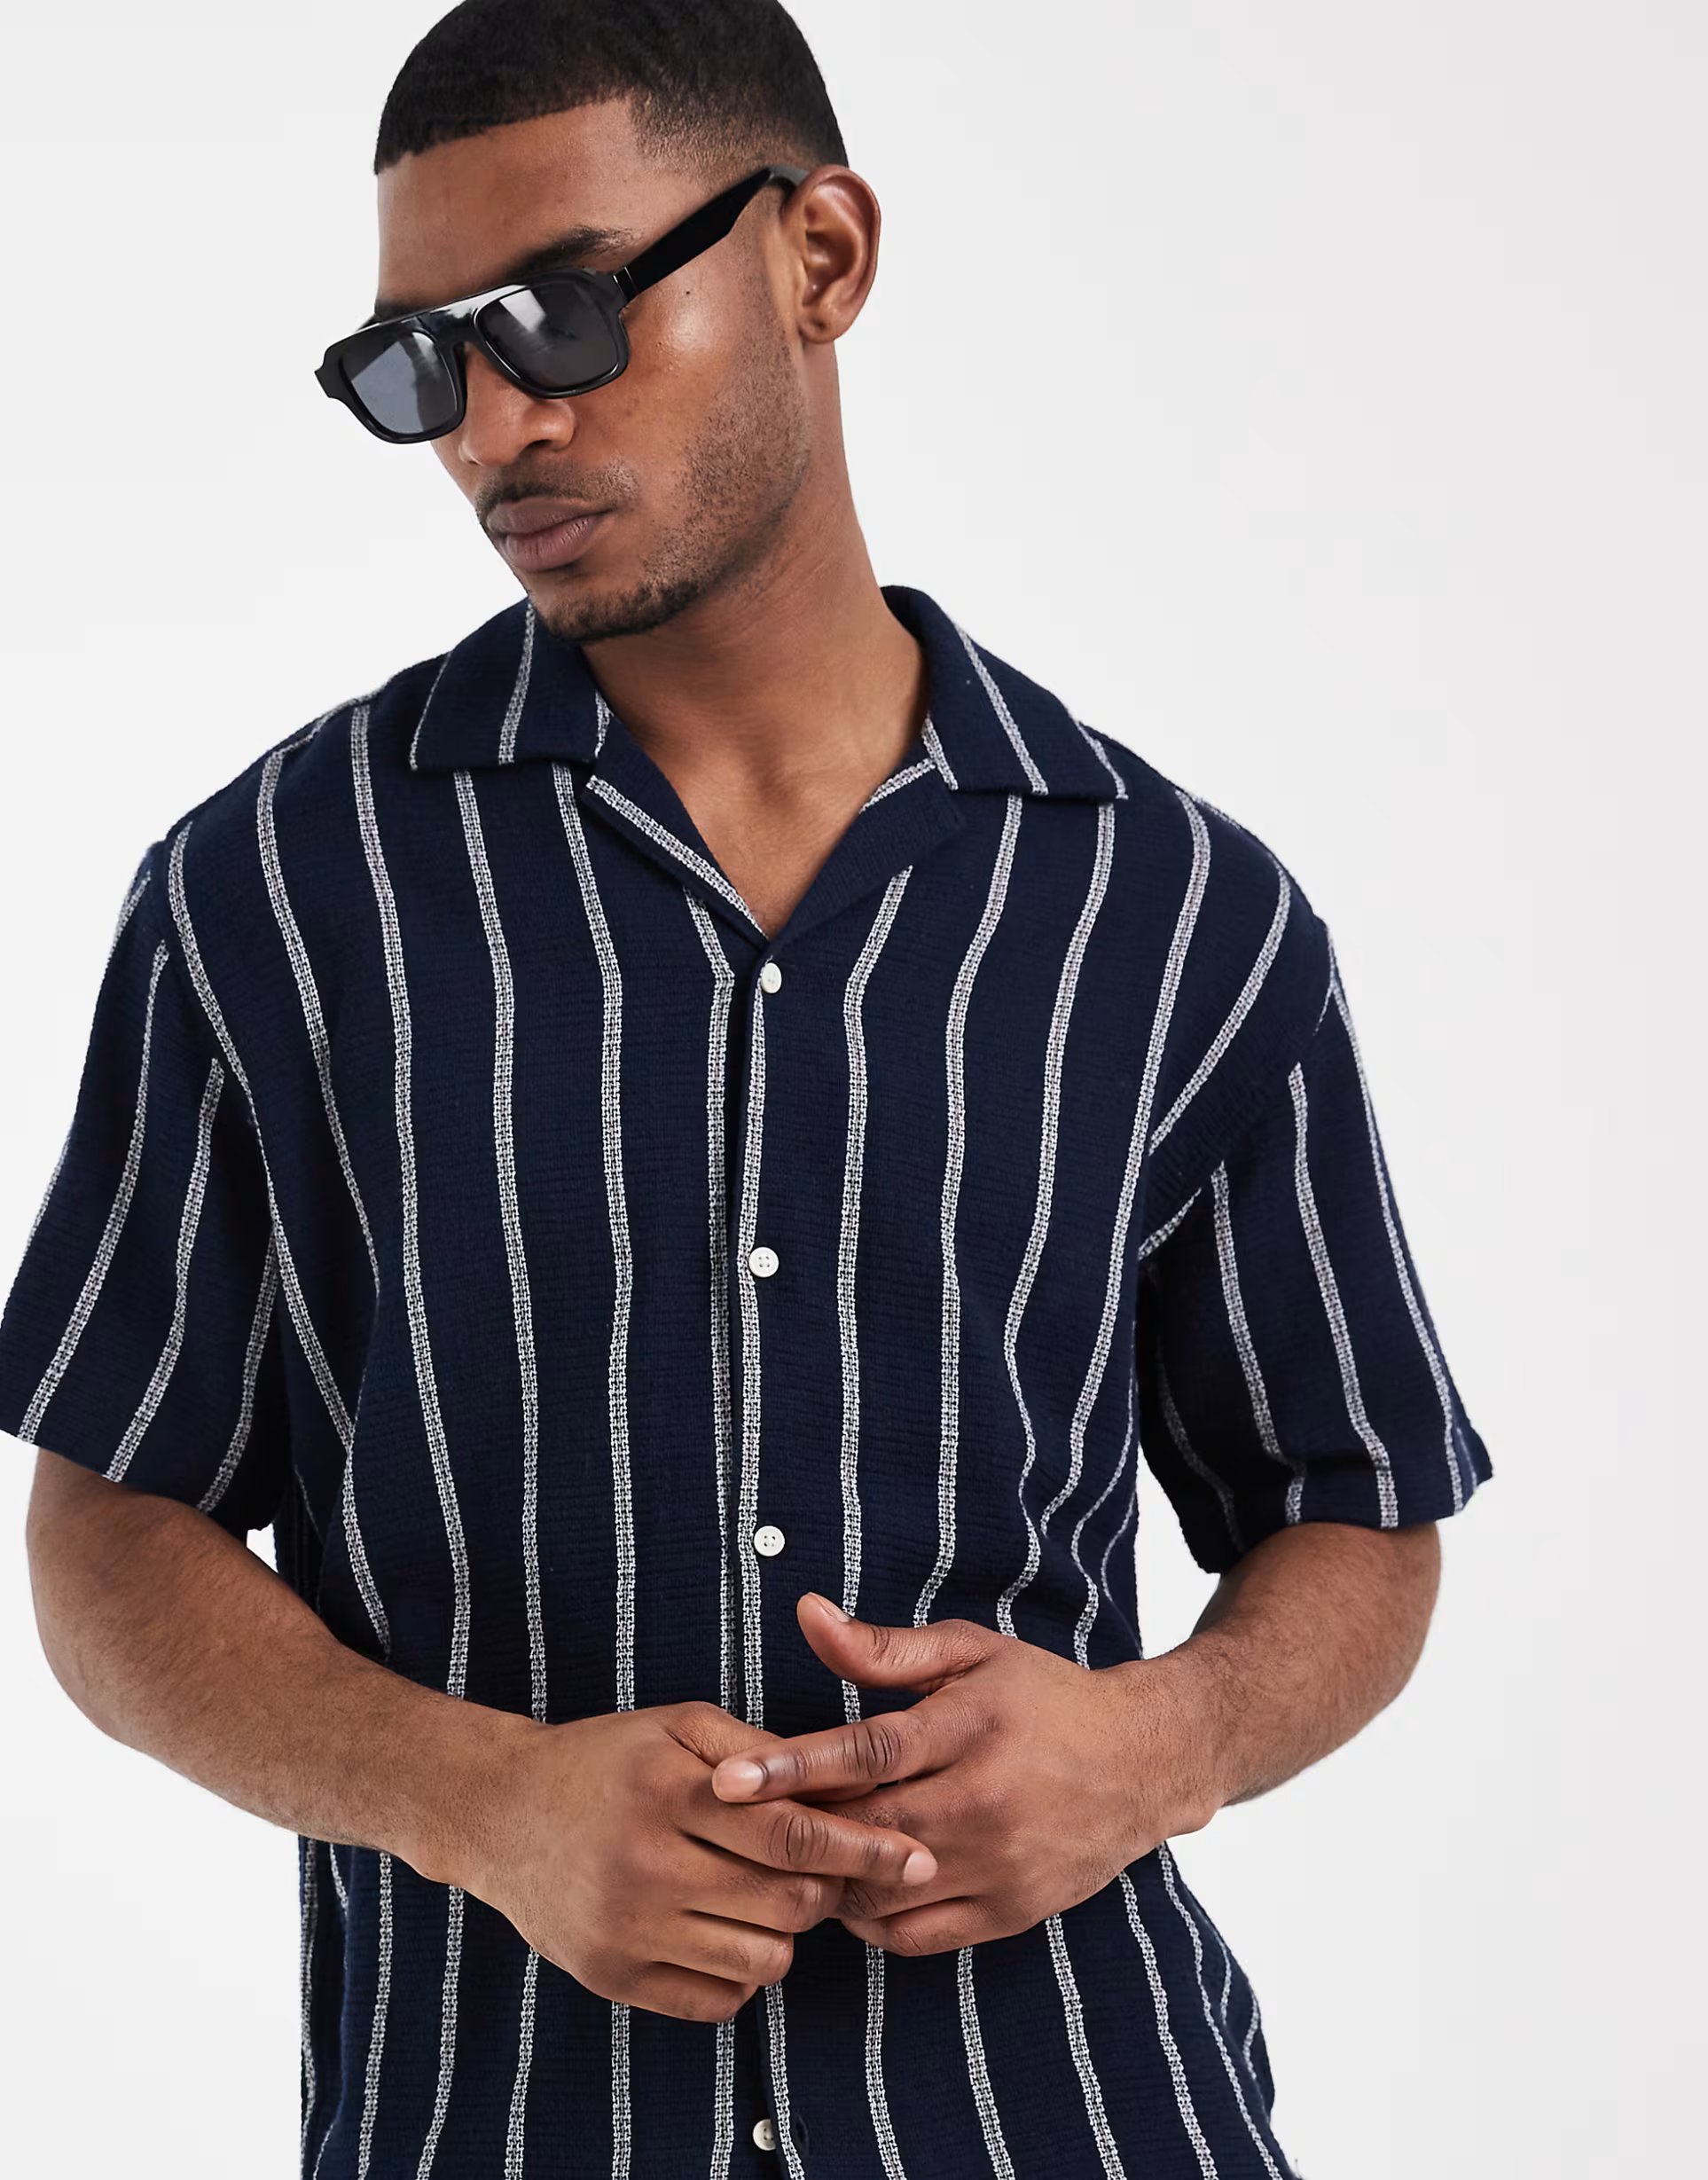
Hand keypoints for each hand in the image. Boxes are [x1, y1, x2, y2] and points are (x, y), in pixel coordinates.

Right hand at [435, 1699, 939, 2021]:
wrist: (499, 1811)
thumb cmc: (605, 1759)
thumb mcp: (677, 1724)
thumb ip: (756, 1748)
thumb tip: (838, 1783)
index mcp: (669, 1790)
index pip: (792, 1832)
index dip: (864, 1847)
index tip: (918, 1855)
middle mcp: (645, 1863)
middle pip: (788, 1902)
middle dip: (827, 1886)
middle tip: (822, 1865)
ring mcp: (626, 1928)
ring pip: (763, 1960)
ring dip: (787, 1931)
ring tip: (766, 1893)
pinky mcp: (612, 1977)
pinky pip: (718, 2000)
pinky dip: (742, 1971)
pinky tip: (726, 1928)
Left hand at [708, 1595, 1222, 1955]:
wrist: (1141, 1762)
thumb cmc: (1041, 1697)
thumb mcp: (969, 1653)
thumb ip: (883, 1647)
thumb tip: (805, 1614)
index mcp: (970, 1727)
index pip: (866, 1752)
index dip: (792, 1769)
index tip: (726, 1781)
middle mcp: (985, 1801)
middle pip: (866, 1830)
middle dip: (794, 1835)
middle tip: (735, 1828)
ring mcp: (998, 1865)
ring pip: (882, 1893)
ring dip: (826, 1880)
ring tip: (785, 1856)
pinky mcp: (1007, 1913)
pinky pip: (913, 1936)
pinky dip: (868, 1920)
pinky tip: (849, 1887)